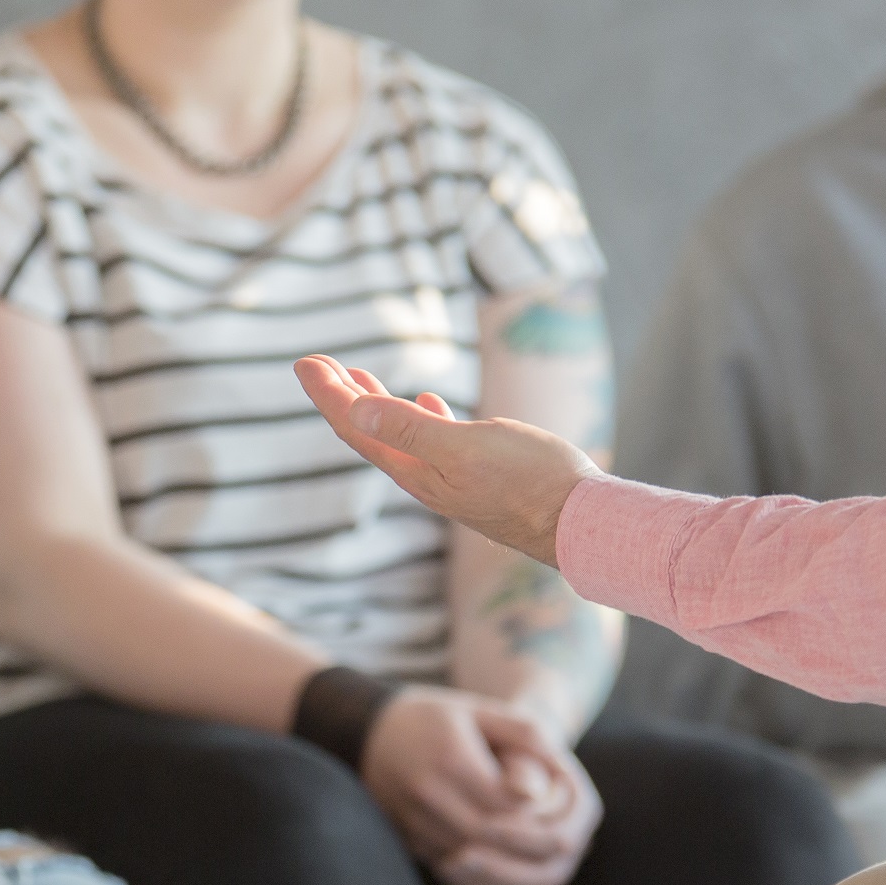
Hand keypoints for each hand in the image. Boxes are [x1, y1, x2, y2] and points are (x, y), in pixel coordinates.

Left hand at [295, 356, 599, 565]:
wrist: (581, 523)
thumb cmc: (529, 483)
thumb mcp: (465, 448)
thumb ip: (410, 429)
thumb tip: (355, 407)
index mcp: (415, 471)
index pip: (356, 427)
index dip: (328, 393)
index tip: (304, 361)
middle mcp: (425, 478)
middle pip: (369, 431)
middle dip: (341, 395)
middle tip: (318, 363)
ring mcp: (452, 478)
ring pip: (400, 435)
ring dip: (376, 403)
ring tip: (356, 377)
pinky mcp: (480, 475)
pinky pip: (436, 442)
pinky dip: (422, 417)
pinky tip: (428, 401)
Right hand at [363, 690, 600, 884]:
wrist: (367, 732)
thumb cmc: (435, 718)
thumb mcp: (482, 709)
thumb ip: (524, 737)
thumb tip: (549, 788)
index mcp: (450, 758)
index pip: (506, 805)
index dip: (539, 818)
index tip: (564, 817)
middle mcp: (426, 793)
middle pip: (488, 837)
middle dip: (528, 847)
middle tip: (562, 848)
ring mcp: (410, 819)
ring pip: (468, 862)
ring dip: (508, 867)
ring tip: (540, 861)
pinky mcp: (405, 838)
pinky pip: (447, 870)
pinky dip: (482, 876)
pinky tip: (508, 868)